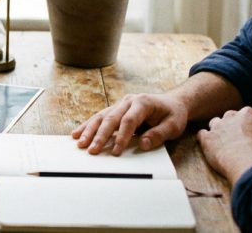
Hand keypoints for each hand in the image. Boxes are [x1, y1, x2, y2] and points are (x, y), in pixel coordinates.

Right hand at [72, 93, 187, 154]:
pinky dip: (88, 126)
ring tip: (79, 142)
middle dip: (100, 135)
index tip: (116, 151)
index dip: (122, 136)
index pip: (129, 120)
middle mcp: (129, 101)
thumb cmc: (173, 114)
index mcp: (143, 102)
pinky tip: (77, 133)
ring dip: (89, 130)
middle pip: (111, 118)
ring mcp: (120, 104)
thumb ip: (159, 134)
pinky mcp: (116, 109)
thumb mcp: (174, 125)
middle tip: (92, 149)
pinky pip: (100, 117)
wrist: (173, 102)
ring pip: (101, 116)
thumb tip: (143, 144)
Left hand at [197, 107, 251, 183]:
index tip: (251, 132)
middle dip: (233, 125)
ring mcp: (217, 127)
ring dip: (218, 131)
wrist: (247, 165)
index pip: (248, 114)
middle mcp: (231, 117)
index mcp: (248, 114)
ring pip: (215, 123)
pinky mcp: (207, 139)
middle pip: (230, 116)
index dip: (250, 124)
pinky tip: (209, 146)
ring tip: (224, 143)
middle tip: (237, 138)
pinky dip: (205, 139)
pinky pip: (202, 134)